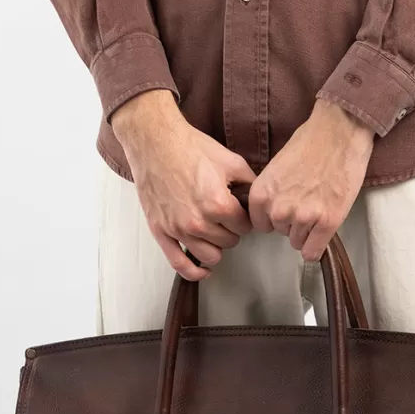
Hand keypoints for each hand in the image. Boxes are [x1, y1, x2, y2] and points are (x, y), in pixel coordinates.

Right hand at [112, 90, 254, 281]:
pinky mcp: (162, 232)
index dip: (244, 218)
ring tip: (213, 231)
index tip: (238, 210)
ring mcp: (179, 230)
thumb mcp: (230, 160)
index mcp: (218, 204)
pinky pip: (179, 264)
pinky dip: (194, 272)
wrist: (155, 142)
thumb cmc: (190, 148)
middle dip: (230, 230)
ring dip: (216, 246)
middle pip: (229, 242)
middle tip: (224, 215)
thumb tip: (259, 200)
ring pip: (211, 256)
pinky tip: (204, 270)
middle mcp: (199, 222)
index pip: (245, 227)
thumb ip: (250, 183)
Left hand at [248, 99, 374, 260]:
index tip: (288, 208)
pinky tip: (323, 230)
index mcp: (261, 195)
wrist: (340, 131)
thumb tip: (271, 214)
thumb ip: (271, 194)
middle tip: (309, 200)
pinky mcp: (326, 223)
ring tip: (320, 205)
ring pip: (298, 242)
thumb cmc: (310, 143)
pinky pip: (312, 252)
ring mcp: (303, 218)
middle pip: (281, 233)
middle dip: (293, 222)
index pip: (262, 225)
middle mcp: (278, 210)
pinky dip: (317, 246)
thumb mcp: (276, 168)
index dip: (275, 218)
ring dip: (308, 231)